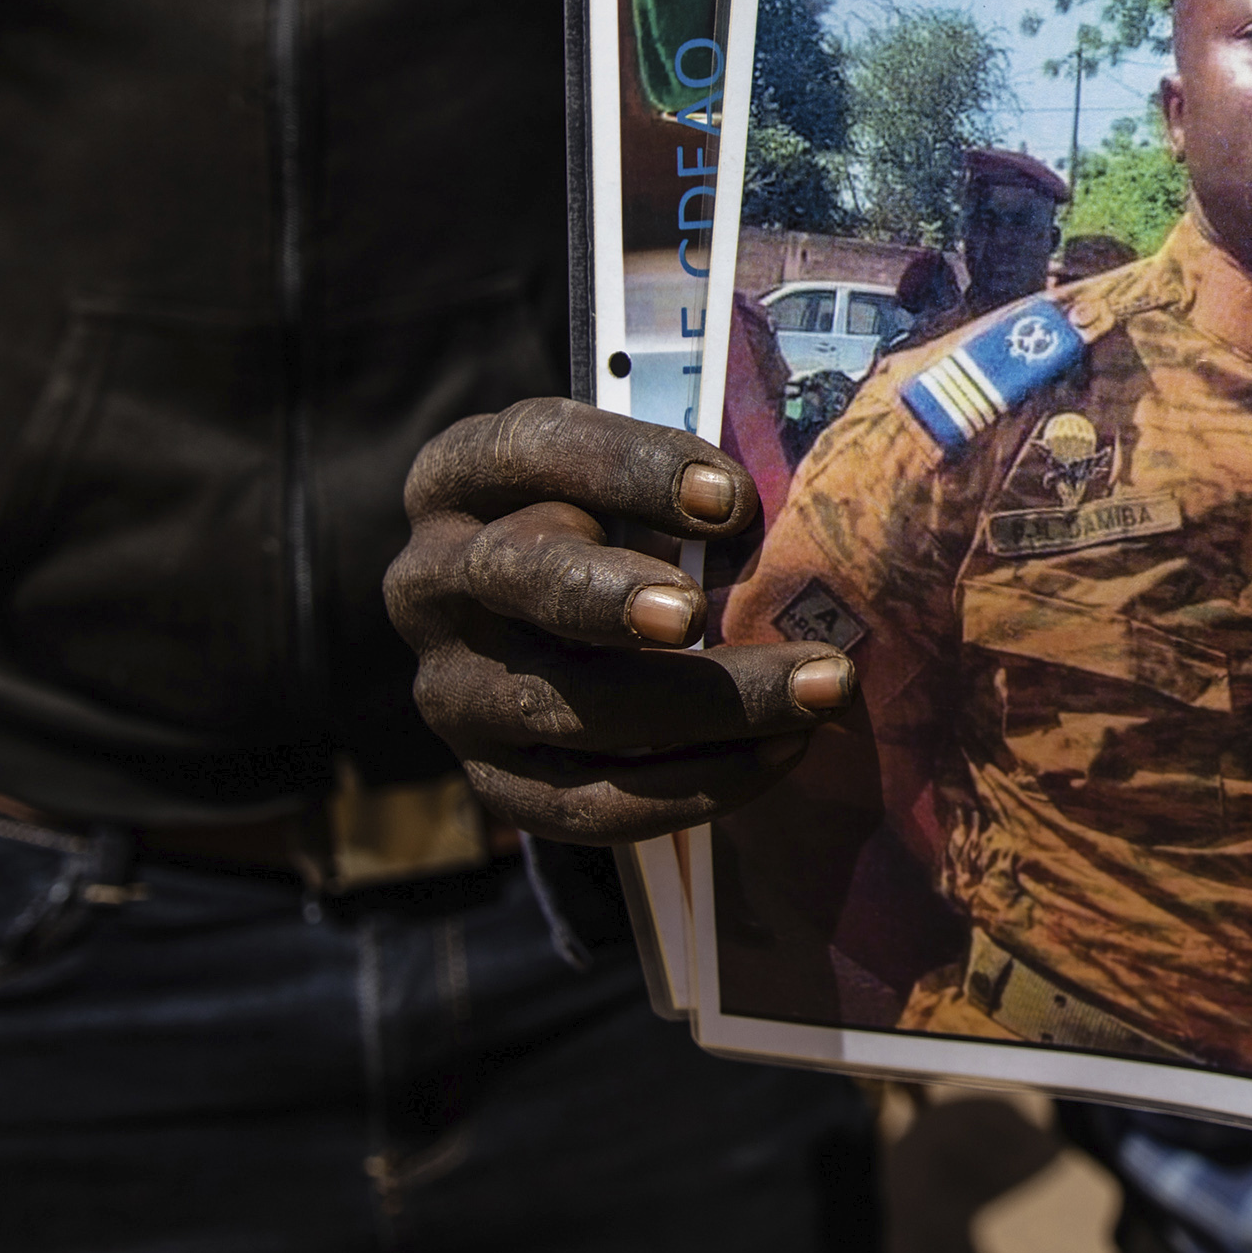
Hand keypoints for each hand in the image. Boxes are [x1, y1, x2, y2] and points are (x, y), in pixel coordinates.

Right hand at [385, 398, 852, 844]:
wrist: (560, 642)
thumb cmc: (619, 532)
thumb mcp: (631, 488)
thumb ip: (686, 488)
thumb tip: (792, 520)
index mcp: (462, 476)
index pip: (531, 448)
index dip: (628, 468)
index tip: (731, 497)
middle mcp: (433, 579)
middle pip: (522, 578)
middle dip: (619, 596)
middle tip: (705, 612)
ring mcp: (451, 687)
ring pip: (566, 706)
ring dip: (706, 705)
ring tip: (818, 689)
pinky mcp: (490, 777)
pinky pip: (583, 803)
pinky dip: (690, 787)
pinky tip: (778, 755)